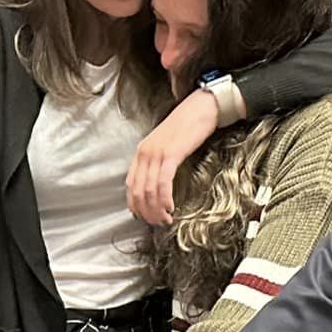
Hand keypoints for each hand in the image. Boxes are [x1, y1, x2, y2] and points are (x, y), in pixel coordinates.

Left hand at [128, 89, 219, 224]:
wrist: (202, 108)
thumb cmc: (187, 126)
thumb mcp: (166, 145)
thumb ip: (158, 163)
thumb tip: (157, 186)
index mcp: (141, 151)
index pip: (130, 185)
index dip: (135, 205)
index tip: (144, 217)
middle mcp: (144, 152)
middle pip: (138, 191)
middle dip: (147, 212)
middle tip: (157, 223)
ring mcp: (156, 153)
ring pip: (150, 190)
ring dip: (157, 209)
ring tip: (166, 219)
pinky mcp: (171, 154)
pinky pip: (163, 182)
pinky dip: (165, 198)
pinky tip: (171, 207)